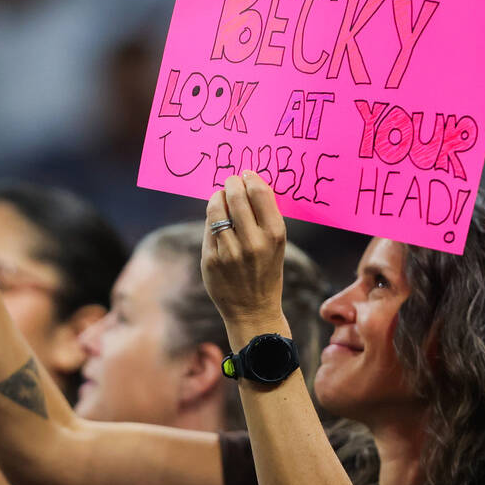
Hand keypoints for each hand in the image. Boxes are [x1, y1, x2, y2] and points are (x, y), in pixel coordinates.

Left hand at [202, 171, 289, 350]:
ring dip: (217, 197)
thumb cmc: (266, 271)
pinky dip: (211, 217)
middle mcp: (252, 242)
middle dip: (231, 183)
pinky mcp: (210, 259)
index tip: (246, 174)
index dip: (250, 178)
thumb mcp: (276, 245)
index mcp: (274, 235)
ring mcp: (229, 251)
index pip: (259, 193)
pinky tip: (216, 217)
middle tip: (230, 181)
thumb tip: (250, 184)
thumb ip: (265, 217)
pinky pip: (208, 227)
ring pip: (216, 208)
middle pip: (235, 196)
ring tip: (220, 196)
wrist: (253, 310)